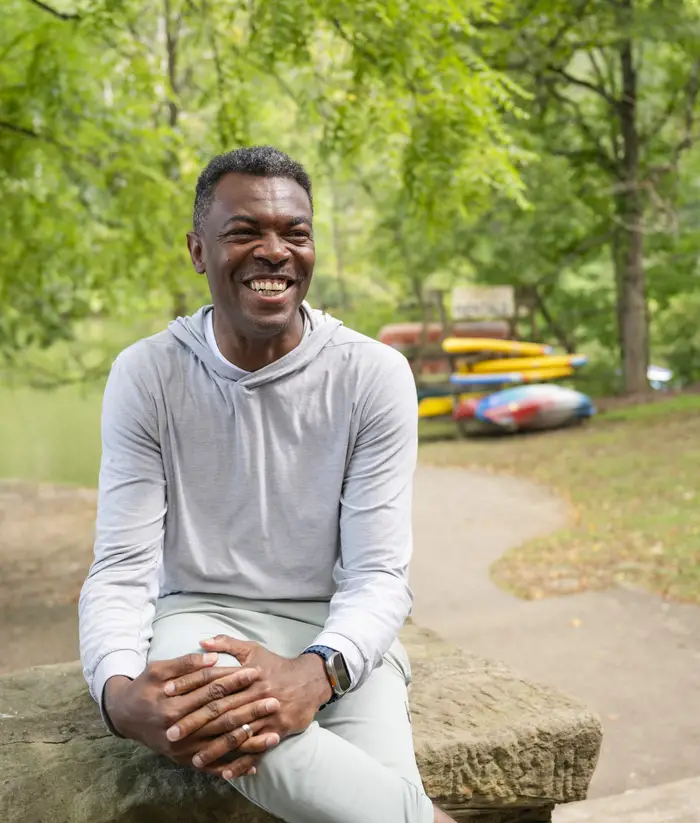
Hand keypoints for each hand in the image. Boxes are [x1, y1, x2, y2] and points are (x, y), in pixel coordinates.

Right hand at [103, 652, 280, 777]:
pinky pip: (212, 765)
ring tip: (273, 733)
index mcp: (173, 706)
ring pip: (221, 744)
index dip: (235, 681)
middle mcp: (179, 731)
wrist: (124, 716)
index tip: (256, 672)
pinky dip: (233, 766)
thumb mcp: (158, 669)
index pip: (212, 691)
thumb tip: (213, 658)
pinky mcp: (184, 761)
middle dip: (249, 709)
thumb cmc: (143, 688)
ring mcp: (182, 749)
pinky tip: (254, 764)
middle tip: (273, 701)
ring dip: (248, 740)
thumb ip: (186, 664)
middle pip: (221, 718)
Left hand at [161, 635, 332, 779]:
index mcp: (245, 676)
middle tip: (171, 734)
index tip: (167, 694)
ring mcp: (266, 716)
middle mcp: (254, 696)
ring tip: (194, 759)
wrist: (309, 680)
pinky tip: (226, 772)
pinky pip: (257, 749)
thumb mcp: (253, 650)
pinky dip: (242, 762)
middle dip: (195, 723)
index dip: (189, 688)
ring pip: (236, 734)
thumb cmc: (276, 665)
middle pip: (220, 712)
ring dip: (214, 748)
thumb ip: (227, 644)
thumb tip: (202, 641)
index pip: (212, 683)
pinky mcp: (277, 730)